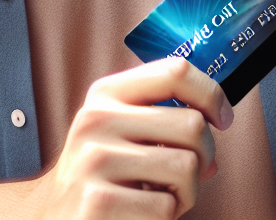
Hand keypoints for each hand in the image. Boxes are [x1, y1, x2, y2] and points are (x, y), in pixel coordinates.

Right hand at [38, 58, 233, 219]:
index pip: (175, 71)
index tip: (222, 119)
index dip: (211, 93)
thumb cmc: (101, 175)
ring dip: (187, 192)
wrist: (53, 218)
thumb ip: (163, 116)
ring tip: (161, 196)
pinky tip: (142, 214)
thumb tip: (218, 121)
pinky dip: (166, 217)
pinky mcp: (98, 202)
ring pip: (187, 167)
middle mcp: (96, 121)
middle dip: (204, 156)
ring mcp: (94, 161)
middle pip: (192, 124)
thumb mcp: (120, 131)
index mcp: (105, 95)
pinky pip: (166, 206)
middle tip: (187, 175)